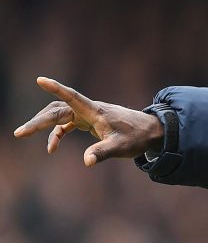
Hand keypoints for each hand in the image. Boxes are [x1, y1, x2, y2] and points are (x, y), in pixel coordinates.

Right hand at [13, 77, 164, 166]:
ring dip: (43, 125)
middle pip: (57, 110)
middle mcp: (89, 110)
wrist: (152, 132)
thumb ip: (103, 153)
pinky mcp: (90, 122)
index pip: (72, 97)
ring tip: (25, 135)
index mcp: (95, 111)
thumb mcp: (121, 147)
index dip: (56, 88)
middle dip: (37, 121)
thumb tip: (87, 162)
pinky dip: (57, 133)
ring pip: (59, 115)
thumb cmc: (138, 137)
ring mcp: (88, 115)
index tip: (40, 79)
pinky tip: (52, 148)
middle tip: (19, 133)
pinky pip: (67, 125)